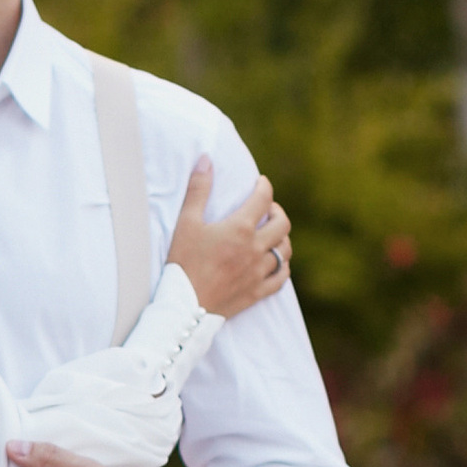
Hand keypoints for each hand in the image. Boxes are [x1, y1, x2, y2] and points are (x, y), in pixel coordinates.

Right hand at [166, 155, 290, 318]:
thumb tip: (206, 159)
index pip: (263, 199)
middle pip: (282, 224)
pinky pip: (282, 277)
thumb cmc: (182, 263)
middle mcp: (255, 249)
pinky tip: (275, 262)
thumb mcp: (186, 223)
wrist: (184, 307)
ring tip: (272, 235)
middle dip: (278, 211)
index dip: (264, 187)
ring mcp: (259, 272)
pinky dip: (282, 266)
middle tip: (268, 209)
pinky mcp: (257, 292)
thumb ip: (198, 189)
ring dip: (281, 239)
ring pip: (285, 251)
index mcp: (239, 229)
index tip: (260, 183)